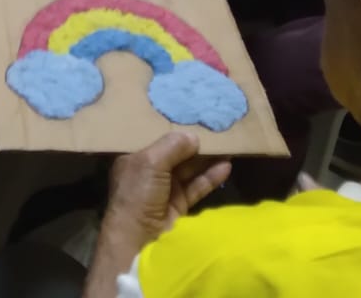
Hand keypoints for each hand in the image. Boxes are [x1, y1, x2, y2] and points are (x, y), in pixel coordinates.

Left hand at [97, 132, 231, 261]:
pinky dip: (210, 177)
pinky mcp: (179, 206)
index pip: (156, 142)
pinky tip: (226, 165)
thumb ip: (172, 146)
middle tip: (216, 131)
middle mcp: (148, 174)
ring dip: (206, 160)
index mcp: (134, 160)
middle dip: (193, 145)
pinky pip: (197, 187)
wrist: (139, 239)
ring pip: (188, 171)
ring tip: (226, 145)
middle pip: (175, 156)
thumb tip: (193, 137)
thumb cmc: (138, 194)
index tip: (194, 120)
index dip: (174, 133)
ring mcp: (165, 191)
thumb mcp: (150, 162)